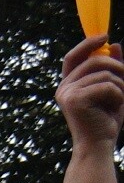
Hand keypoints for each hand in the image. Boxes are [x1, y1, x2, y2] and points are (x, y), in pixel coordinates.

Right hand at [60, 33, 123, 153]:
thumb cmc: (106, 120)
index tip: (105, 36)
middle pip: (94, 61)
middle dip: (117, 67)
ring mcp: (67, 94)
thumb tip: (115, 45)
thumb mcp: (113, 89)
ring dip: (121, 85)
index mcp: (69, 85)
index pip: (74, 56)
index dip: (88, 44)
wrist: (98, 146)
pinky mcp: (75, 101)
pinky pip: (106, 86)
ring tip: (121, 100)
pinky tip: (114, 108)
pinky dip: (118, 95)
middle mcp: (64, 88)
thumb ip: (113, 69)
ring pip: (104, 74)